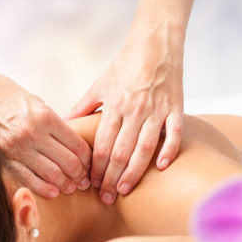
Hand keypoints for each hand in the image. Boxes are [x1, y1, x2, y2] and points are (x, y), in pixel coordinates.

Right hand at [0, 55, 91, 197]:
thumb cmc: (5, 93)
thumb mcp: (35, 102)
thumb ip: (54, 123)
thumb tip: (71, 141)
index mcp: (46, 116)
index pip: (77, 145)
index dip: (88, 159)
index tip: (91, 166)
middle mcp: (33, 133)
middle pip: (68, 162)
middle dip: (80, 175)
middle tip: (85, 181)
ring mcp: (17, 148)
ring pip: (51, 174)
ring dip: (65, 184)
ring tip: (71, 187)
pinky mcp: (3, 158)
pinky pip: (28, 179)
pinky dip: (44, 189)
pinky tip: (53, 192)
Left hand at [67, 36, 182, 203]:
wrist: (154, 44)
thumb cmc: (124, 65)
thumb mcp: (99, 84)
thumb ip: (83, 106)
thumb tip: (66, 122)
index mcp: (114, 106)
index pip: (101, 145)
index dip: (95, 168)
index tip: (92, 184)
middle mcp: (134, 111)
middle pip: (120, 152)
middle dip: (111, 178)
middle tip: (106, 197)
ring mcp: (157, 110)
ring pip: (144, 148)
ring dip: (133, 172)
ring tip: (124, 190)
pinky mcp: (176, 108)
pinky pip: (174, 133)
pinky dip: (169, 151)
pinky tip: (162, 168)